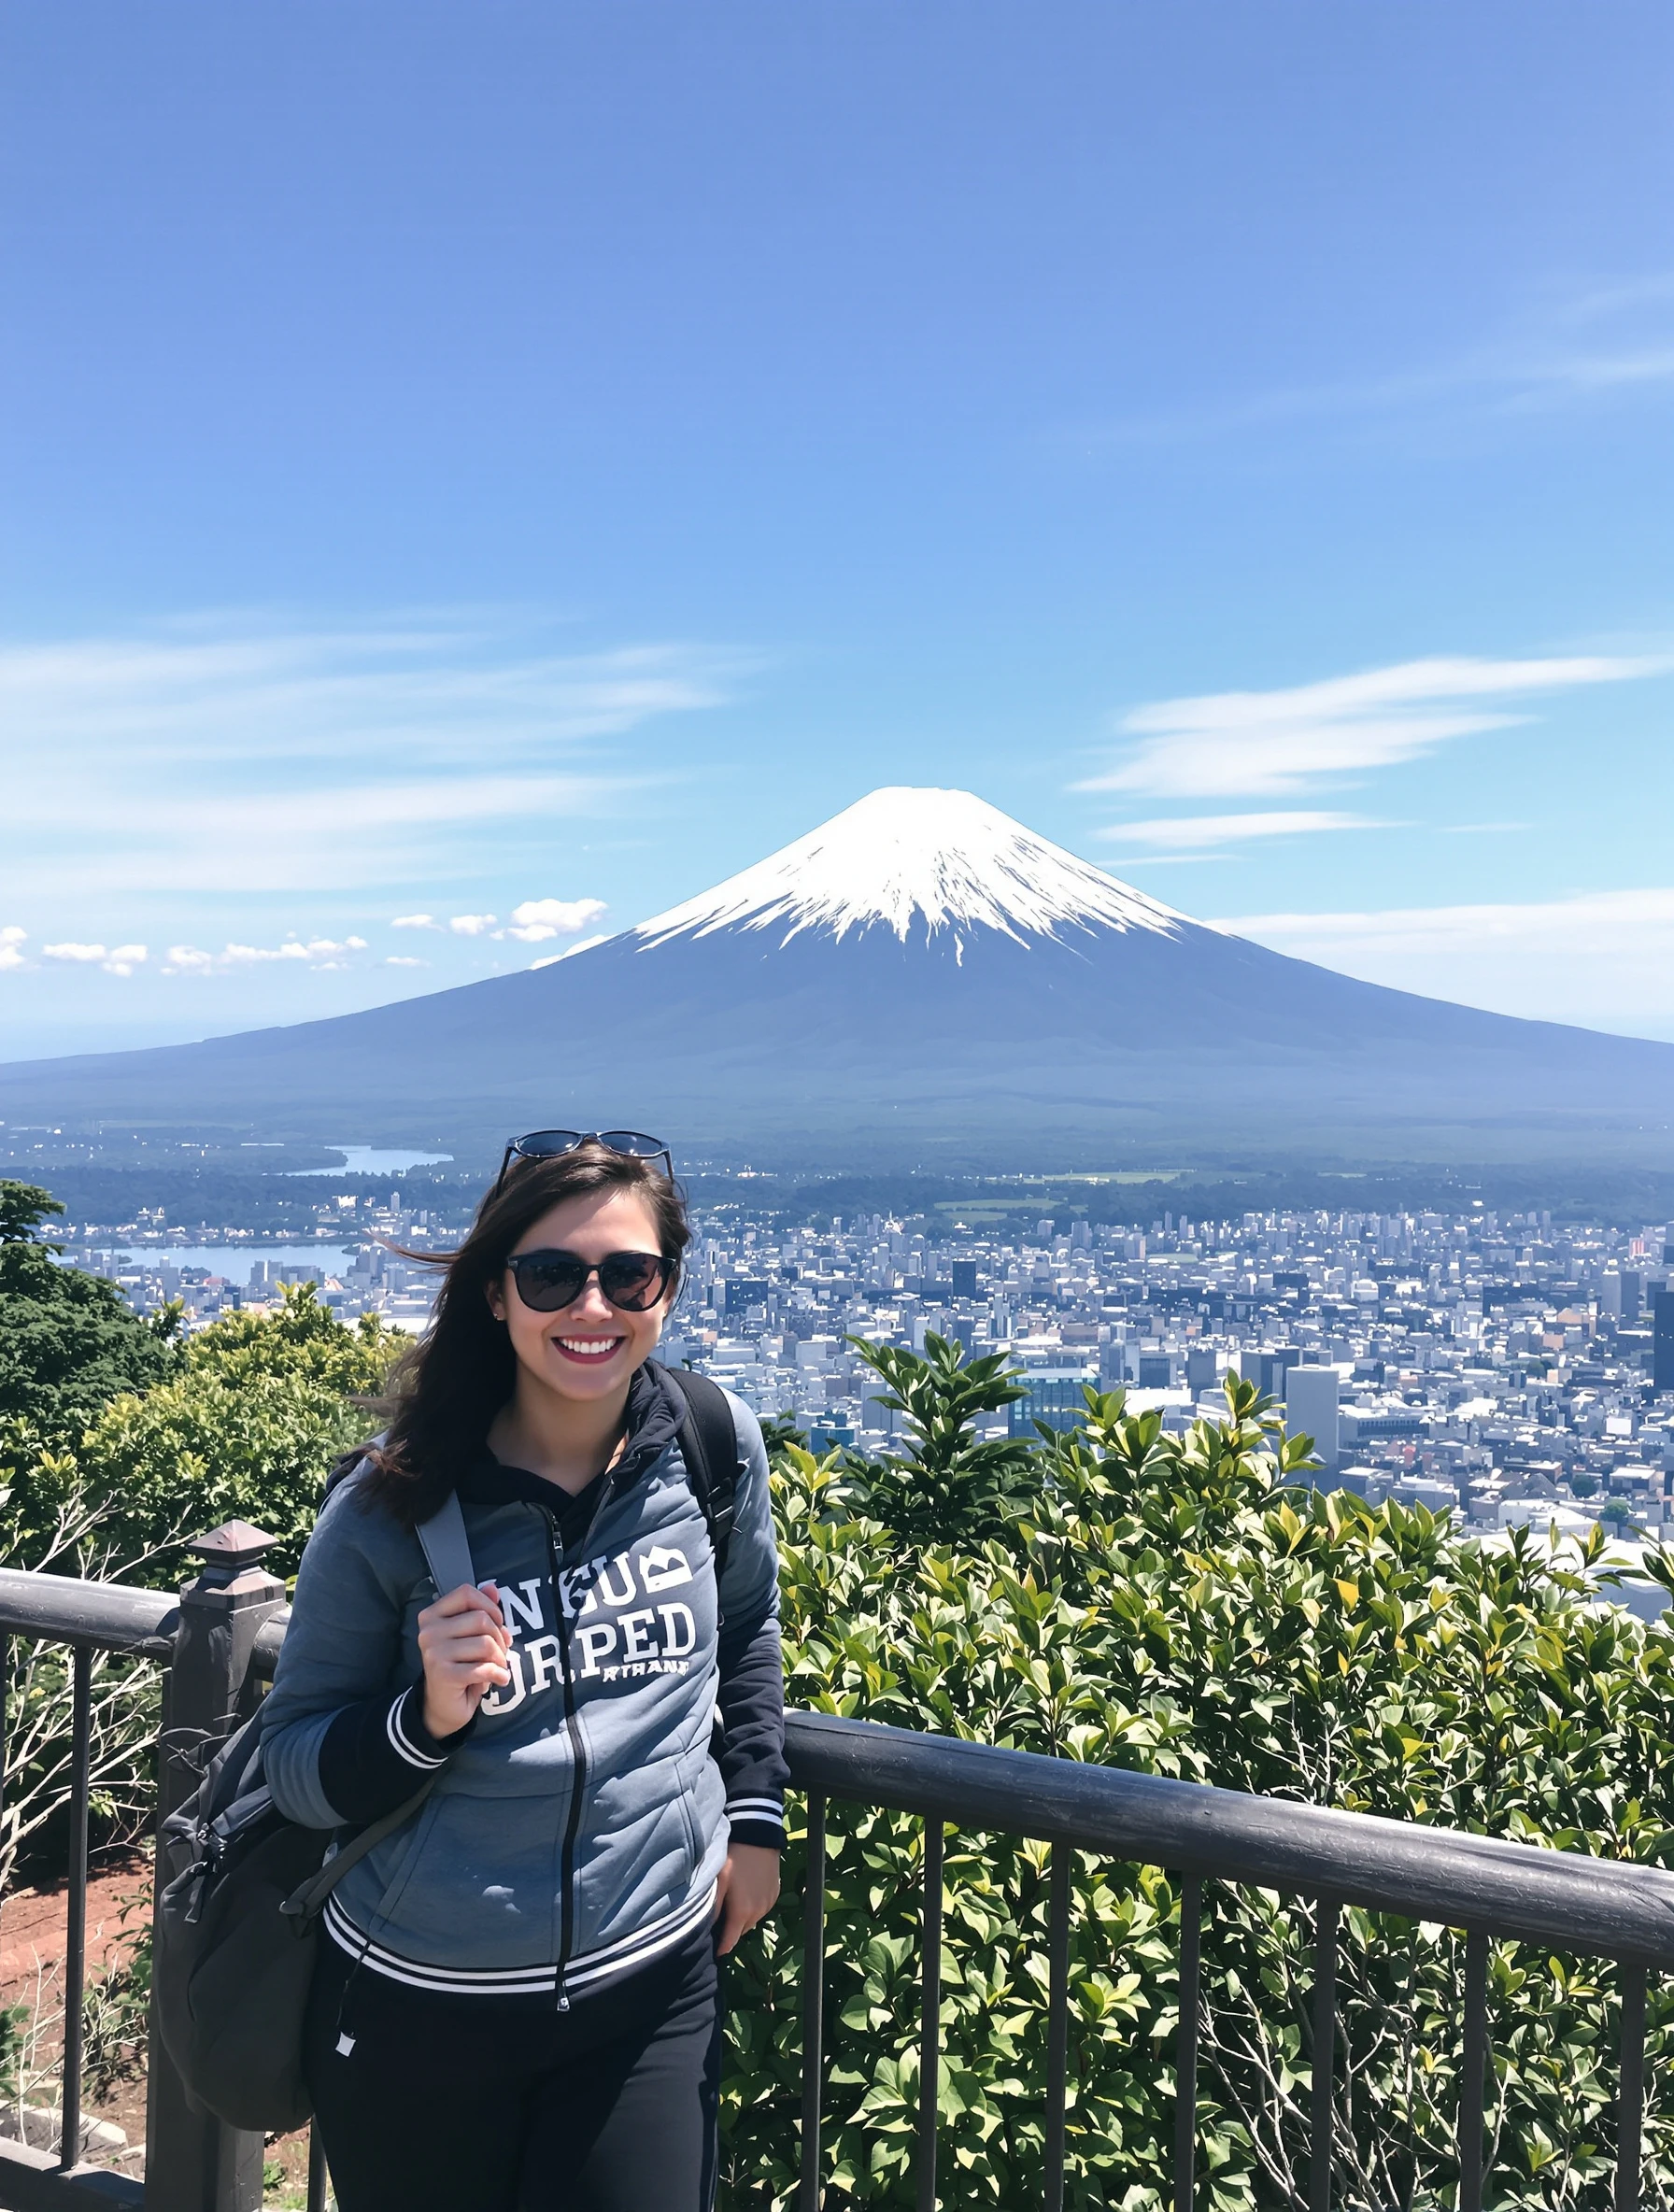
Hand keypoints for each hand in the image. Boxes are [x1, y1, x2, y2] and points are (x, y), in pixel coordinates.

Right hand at [417, 1581, 509, 1737]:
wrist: (442, 1706)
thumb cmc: (459, 1665)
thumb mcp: (470, 1635)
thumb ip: (481, 1609)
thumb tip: (492, 1587)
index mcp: (432, 1615)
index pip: (466, 1593)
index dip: (490, 1607)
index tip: (497, 1624)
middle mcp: (428, 1631)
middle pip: (481, 1619)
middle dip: (499, 1637)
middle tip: (500, 1653)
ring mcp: (434, 1653)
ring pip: (486, 1644)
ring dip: (501, 1658)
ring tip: (498, 1667)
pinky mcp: (443, 1675)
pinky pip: (484, 1668)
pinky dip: (499, 1674)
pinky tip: (500, 1679)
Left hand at [712, 1841, 780, 1954]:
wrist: (759, 1837)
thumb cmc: (734, 1858)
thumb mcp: (718, 1880)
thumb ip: (712, 1907)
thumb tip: (704, 1928)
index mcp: (741, 1913)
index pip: (729, 1943)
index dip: (719, 1948)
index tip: (710, 1950)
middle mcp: (758, 1913)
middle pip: (740, 1932)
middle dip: (729, 1930)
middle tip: (718, 1919)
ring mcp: (768, 1905)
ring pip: (751, 1921)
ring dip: (741, 1918)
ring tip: (731, 1903)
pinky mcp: (775, 1895)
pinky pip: (761, 1909)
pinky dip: (752, 1907)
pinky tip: (745, 1892)